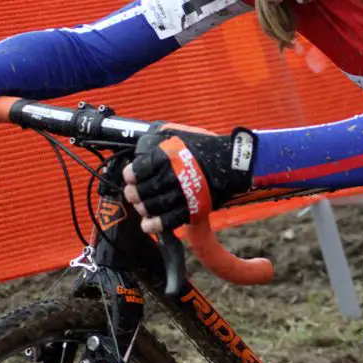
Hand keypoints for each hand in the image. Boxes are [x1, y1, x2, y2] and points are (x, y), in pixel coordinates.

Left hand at [123, 125, 256, 233]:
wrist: (233, 162)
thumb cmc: (206, 147)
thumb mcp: (181, 136)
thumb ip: (161, 142)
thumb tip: (143, 147)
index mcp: (170, 155)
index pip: (142, 168)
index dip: (131, 175)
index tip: (129, 177)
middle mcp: (175, 175)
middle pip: (147, 189)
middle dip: (135, 193)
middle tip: (132, 194)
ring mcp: (185, 193)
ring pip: (156, 205)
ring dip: (144, 208)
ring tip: (141, 208)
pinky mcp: (194, 208)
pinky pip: (171, 220)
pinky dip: (157, 224)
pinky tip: (147, 225)